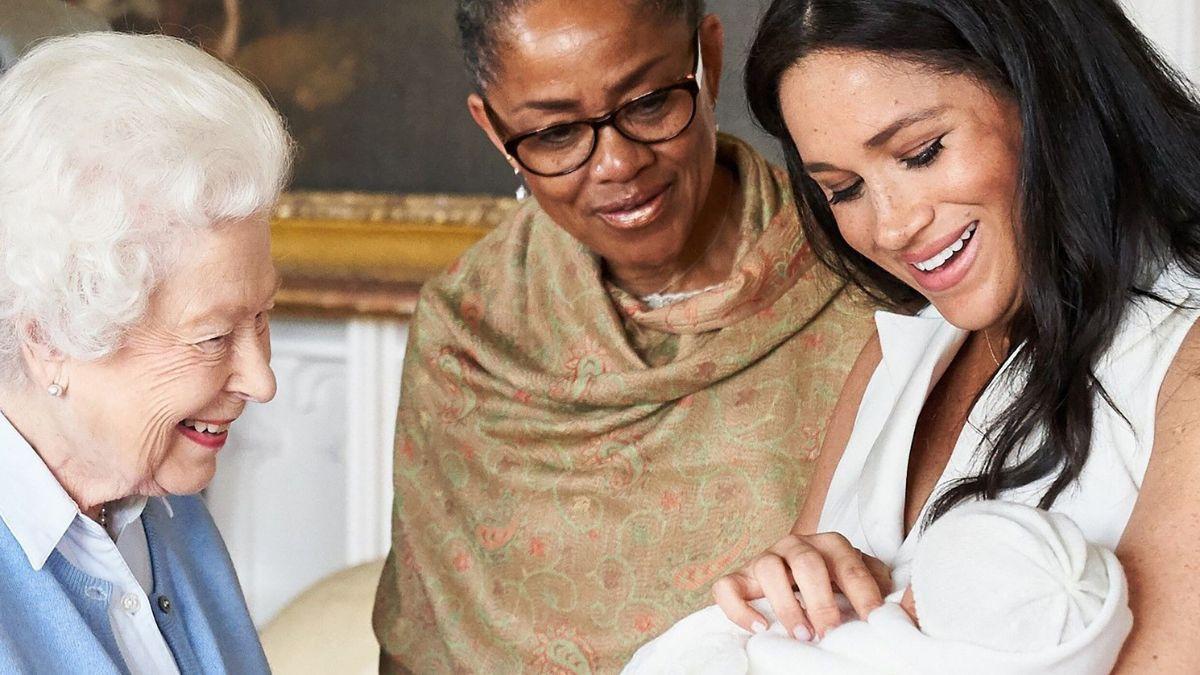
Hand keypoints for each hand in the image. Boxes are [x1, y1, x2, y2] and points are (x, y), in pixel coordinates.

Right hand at [712, 532, 891, 639]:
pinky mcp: (739, 576)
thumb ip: (873, 581)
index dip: (862, 594)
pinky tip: (760, 628)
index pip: (849, 565)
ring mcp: (764, 558)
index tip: (871, 622)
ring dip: (786, 604)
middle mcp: (795, 545)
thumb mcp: (855, 577)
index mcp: (829, 544)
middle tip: (829, 632)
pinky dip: (740, 608)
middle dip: (820, 601)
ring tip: (801, 634)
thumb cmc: (830, 581)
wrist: (790, 573)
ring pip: (767, 568)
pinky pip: (727, 586)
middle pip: (806, 563)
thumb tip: (892, 600)